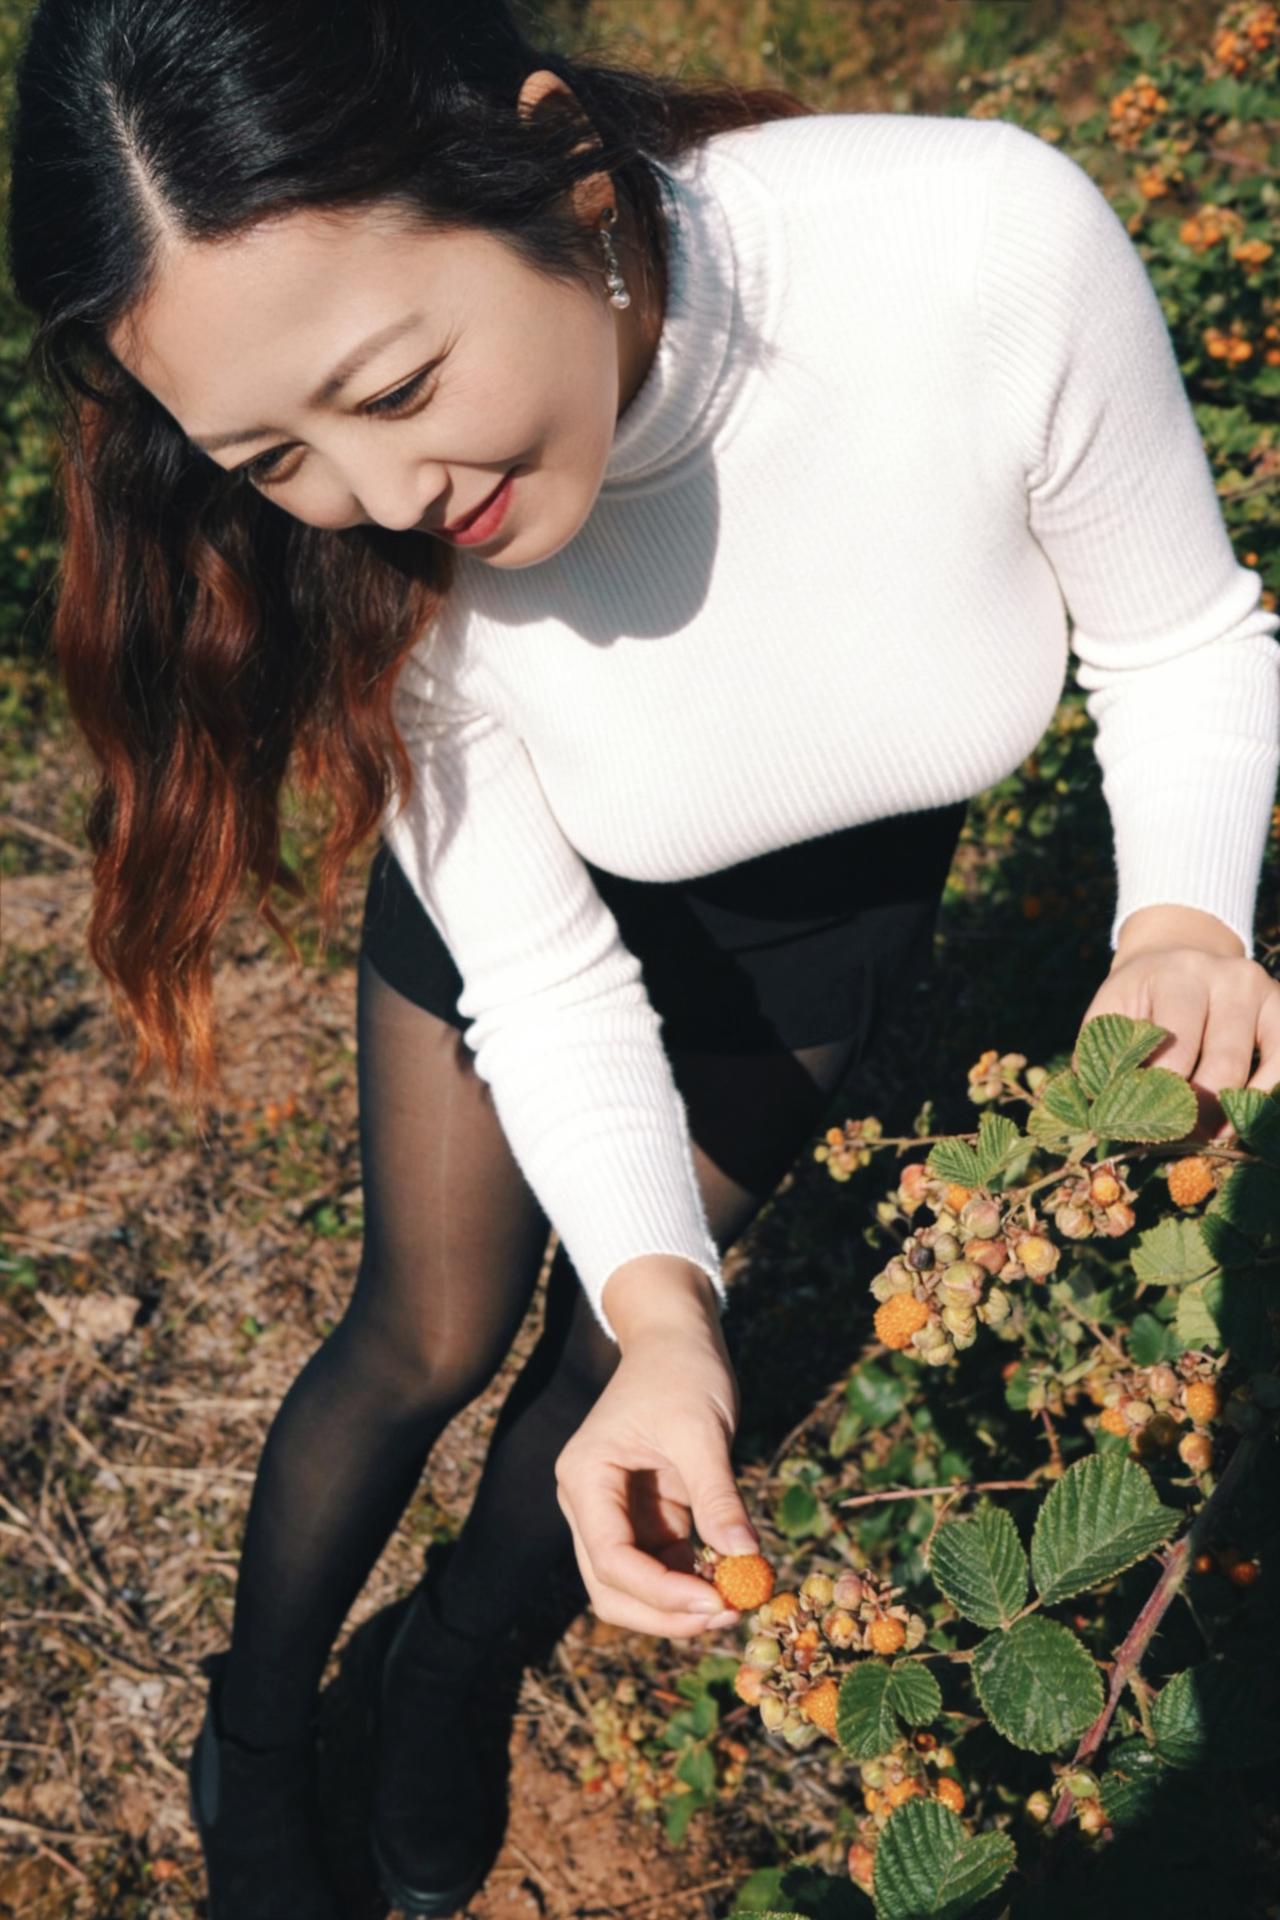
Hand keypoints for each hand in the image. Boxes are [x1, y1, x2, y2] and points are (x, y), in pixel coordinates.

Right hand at [554, 1311, 759, 1640]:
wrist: (675, 1338)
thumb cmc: (682, 1371)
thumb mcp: (702, 1430)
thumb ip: (718, 1497)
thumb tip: (746, 1559)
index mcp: (586, 1478)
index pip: (611, 1558)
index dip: (661, 1592)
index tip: (719, 1602)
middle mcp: (588, 1504)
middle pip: (612, 1588)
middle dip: (667, 1611)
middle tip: (729, 1615)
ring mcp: (613, 1514)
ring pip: (635, 1588)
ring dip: (682, 1604)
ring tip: (739, 1599)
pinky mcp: (643, 1518)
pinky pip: (662, 1567)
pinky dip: (694, 1580)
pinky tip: (734, 1575)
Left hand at [1073, 907, 1279, 1141]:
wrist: (1179, 955)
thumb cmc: (1140, 1000)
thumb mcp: (1112, 1014)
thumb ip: (1103, 1060)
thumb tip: (1096, 1117)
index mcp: (1176, 976)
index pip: (1175, 1048)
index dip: (1161, 1095)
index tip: (1146, 1127)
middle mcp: (1225, 977)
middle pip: (1222, 1064)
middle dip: (1200, 1113)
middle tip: (1181, 1143)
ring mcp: (1261, 991)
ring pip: (1260, 1068)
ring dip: (1234, 1113)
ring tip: (1211, 1140)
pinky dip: (1267, 1096)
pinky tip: (1243, 1119)